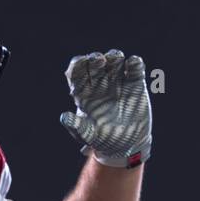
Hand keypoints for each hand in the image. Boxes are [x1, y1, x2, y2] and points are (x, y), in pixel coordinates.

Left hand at [59, 50, 151, 167]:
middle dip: (95, 58)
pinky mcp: (135, 84)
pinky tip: (133, 64)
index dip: (77, 64)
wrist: (127, 145)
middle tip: (99, 61)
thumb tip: (64, 117)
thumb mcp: (87, 135)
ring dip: (114, 55)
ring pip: (114, 60)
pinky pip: (135, 68)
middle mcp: (99, 83)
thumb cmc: (102, 139)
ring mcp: (118, 81)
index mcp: (84, 92)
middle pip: (95, 62)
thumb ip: (76, 126)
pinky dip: (135, 63)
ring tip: (116, 59)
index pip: (76, 71)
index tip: (81, 63)